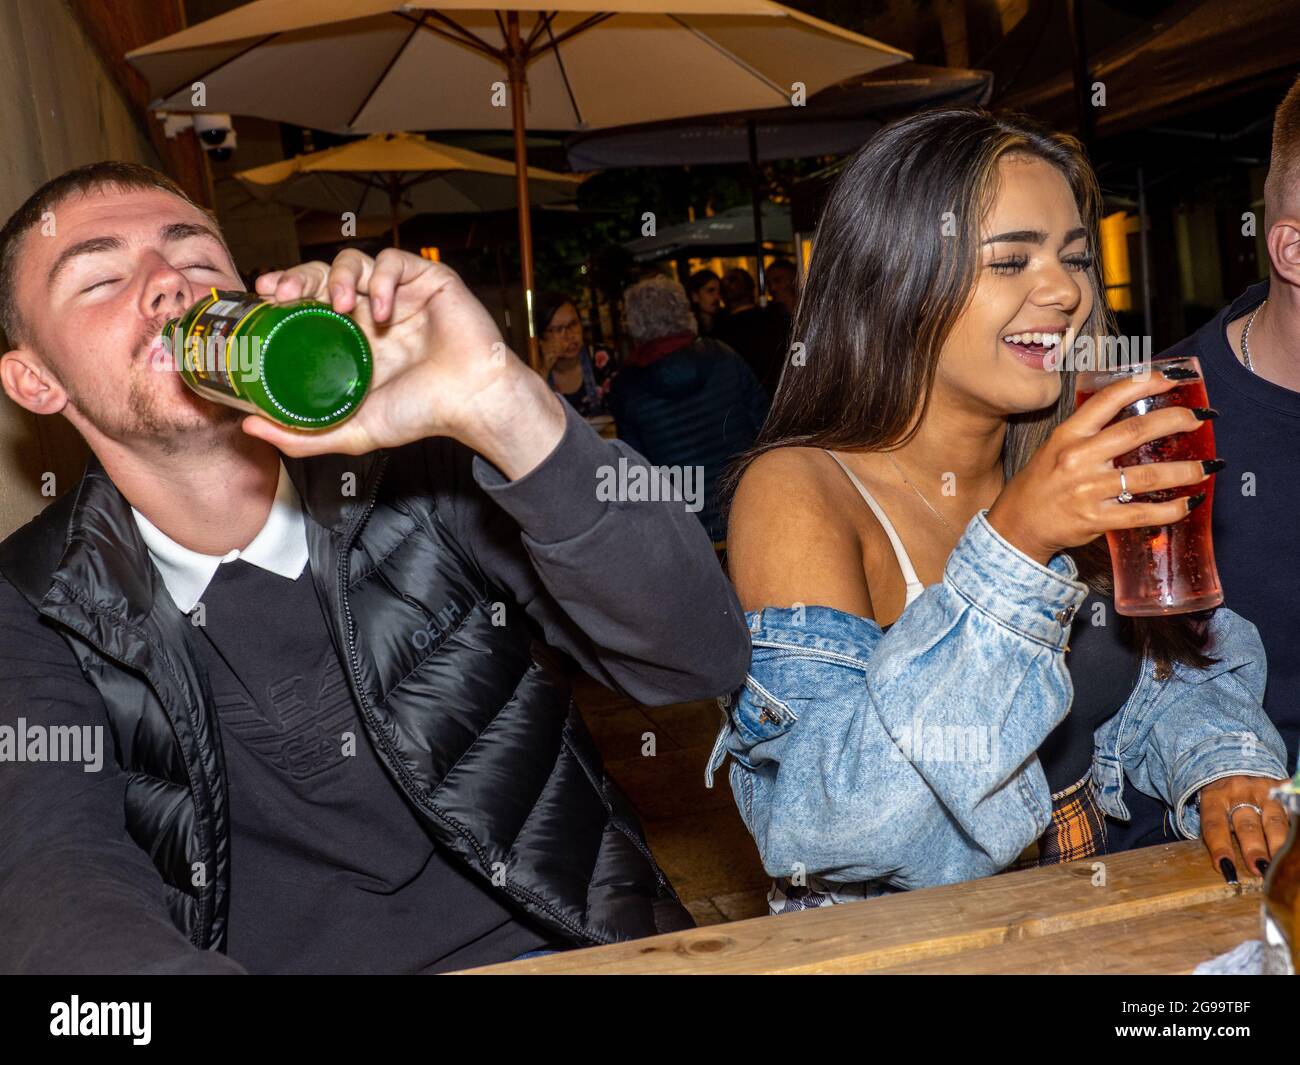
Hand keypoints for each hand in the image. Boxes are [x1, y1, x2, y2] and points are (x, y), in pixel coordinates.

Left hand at [241, 249, 564, 477]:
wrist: (472, 402)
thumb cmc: (422, 415)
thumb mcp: (351, 431)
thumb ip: (302, 435)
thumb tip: (248, 426)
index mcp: (352, 338)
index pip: (309, 301)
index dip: (285, 291)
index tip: (264, 295)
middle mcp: (371, 312)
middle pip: (323, 274)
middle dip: (299, 275)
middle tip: (284, 292)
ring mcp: (399, 294)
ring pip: (354, 260)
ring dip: (337, 275)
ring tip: (337, 303)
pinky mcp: (427, 280)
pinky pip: (394, 261)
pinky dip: (382, 278)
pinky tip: (381, 309)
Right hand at [987, 368, 1217, 563]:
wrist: (1017, 525)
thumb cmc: (1041, 484)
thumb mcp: (1056, 447)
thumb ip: (1090, 433)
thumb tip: (1135, 415)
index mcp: (1068, 435)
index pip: (1108, 400)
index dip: (1142, 384)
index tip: (1170, 378)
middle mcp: (1077, 458)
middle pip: (1136, 432)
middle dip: (1176, 420)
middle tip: (1201, 418)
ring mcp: (1087, 490)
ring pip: (1147, 476)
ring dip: (1185, 470)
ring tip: (1208, 466)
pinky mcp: (1095, 519)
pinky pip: (1141, 513)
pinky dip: (1170, 510)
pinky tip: (1187, 503)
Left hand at [1199, 775, 1289, 881]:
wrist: (1234, 764)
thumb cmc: (1222, 797)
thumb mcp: (1211, 807)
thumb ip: (1217, 830)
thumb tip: (1225, 866)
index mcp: (1213, 797)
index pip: (1214, 825)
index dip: (1219, 846)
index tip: (1225, 867)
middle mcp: (1237, 792)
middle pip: (1247, 825)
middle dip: (1254, 849)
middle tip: (1261, 870)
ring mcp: (1262, 789)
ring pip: (1274, 820)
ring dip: (1278, 843)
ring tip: (1282, 862)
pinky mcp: (1280, 787)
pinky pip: (1291, 808)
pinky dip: (1294, 823)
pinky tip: (1296, 837)